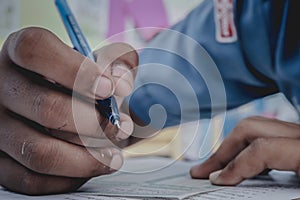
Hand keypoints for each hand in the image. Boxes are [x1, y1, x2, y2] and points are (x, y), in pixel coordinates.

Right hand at [0, 27, 137, 194]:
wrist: (61, 103)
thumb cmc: (81, 81)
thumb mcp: (100, 61)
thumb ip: (117, 61)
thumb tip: (121, 84)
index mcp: (21, 53)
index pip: (35, 49)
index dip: (76, 70)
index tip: (109, 89)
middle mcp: (3, 86)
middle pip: (47, 108)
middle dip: (94, 124)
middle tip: (122, 128)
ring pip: (40, 152)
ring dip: (86, 159)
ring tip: (113, 155)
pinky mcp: (1, 160)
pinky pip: (32, 179)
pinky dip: (70, 178)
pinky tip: (91, 166)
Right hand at [190, 116, 299, 184]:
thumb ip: (272, 196)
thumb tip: (231, 186)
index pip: (259, 149)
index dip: (233, 167)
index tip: (216, 181)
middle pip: (250, 128)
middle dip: (223, 150)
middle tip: (204, 170)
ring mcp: (299, 134)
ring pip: (256, 127)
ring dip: (232, 146)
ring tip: (216, 164)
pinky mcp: (298, 139)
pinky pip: (266, 135)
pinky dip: (247, 148)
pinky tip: (241, 163)